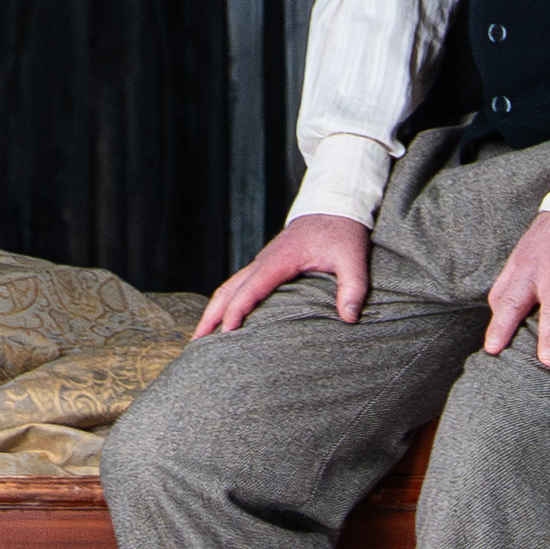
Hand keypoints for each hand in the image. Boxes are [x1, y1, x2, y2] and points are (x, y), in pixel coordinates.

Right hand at [194, 212, 373, 337]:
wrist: (335, 205)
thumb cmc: (342, 231)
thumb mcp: (353, 258)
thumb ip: (352, 288)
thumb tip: (349, 318)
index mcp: (280, 260)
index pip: (251, 289)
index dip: (237, 311)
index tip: (226, 333)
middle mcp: (264, 260)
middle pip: (228, 290)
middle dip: (210, 316)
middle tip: (196, 343)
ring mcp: (263, 262)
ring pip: (229, 287)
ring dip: (213, 310)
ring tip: (201, 337)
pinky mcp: (267, 265)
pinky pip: (239, 285)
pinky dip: (226, 302)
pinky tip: (225, 319)